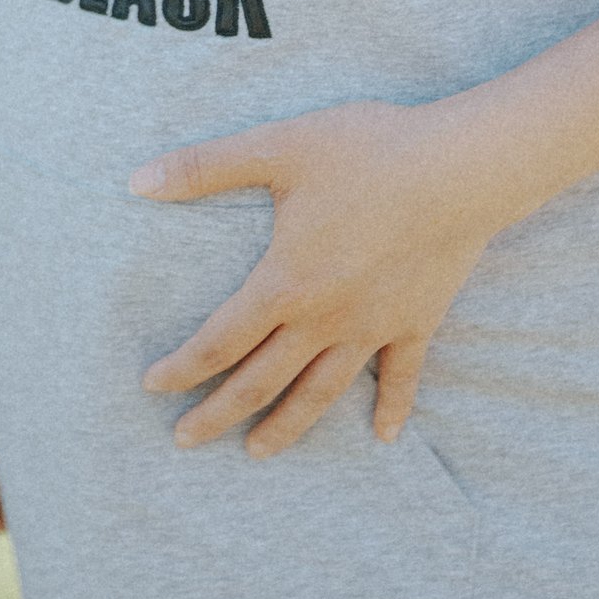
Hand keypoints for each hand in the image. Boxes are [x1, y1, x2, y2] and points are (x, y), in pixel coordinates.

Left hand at [131, 96, 505, 456]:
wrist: (462, 168)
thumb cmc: (368, 151)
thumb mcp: (277, 147)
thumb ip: (206, 167)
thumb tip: (137, 180)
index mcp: (285, 282)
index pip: (220, 339)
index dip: (182, 367)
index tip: (151, 385)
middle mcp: (325, 318)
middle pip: (261, 381)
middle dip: (218, 413)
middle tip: (184, 439)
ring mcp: (373, 327)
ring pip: (321, 392)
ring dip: (287, 426)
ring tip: (257, 451)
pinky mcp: (417, 322)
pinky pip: (401, 377)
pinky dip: (392, 408)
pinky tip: (384, 437)